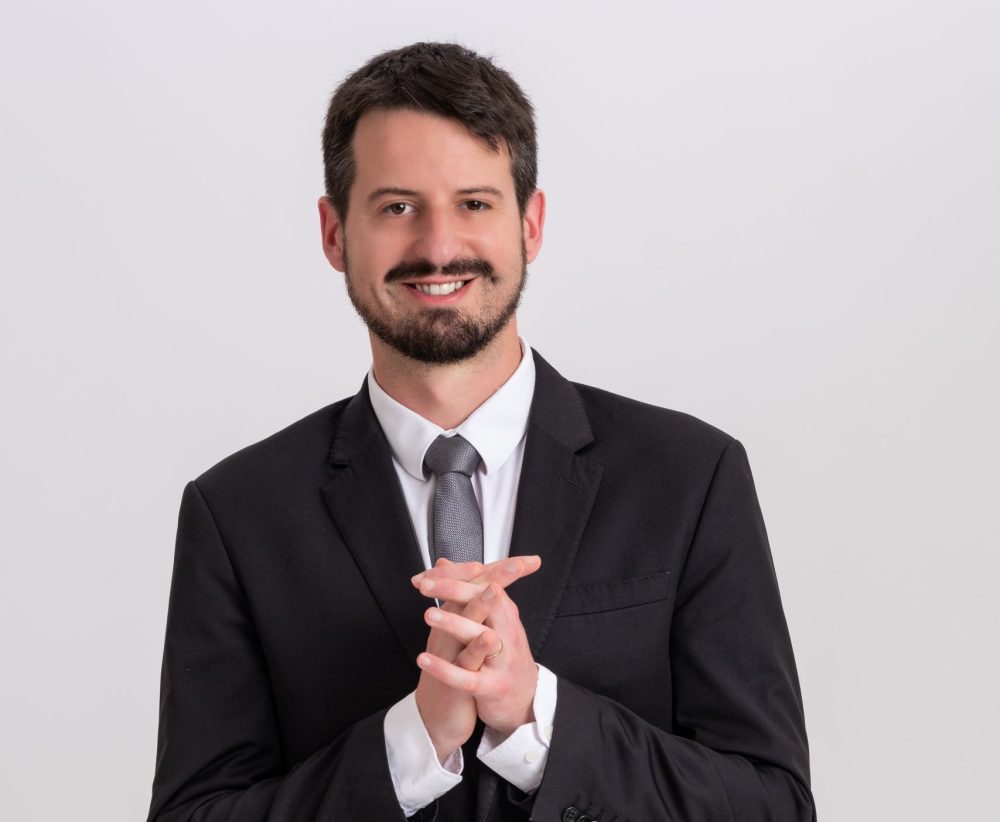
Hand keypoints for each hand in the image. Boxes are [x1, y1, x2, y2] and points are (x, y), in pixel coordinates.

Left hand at [415, 558, 540, 736]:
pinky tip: (423, 660)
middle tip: (426, 585)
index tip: (427, 574)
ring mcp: (503, 660)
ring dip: (453, 624)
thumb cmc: (505, 654)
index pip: (484, 585)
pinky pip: (467, 678)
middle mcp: (508, 633)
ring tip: (428, 615)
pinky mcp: (493, 687)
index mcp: (505, 614)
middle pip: (484, 604)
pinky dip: (444, 669)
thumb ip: (469, 592)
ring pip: (479, 638)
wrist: (525, 699)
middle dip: (454, 591)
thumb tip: (443, 563)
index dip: (455, 578)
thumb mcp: (493, 620)